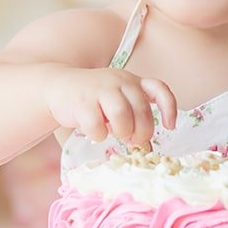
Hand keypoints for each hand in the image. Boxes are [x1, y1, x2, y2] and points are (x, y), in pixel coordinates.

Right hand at [45, 67, 178, 146]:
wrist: (57, 86)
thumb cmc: (92, 99)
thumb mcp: (116, 98)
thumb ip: (132, 114)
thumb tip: (145, 145)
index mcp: (131, 81)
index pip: (159, 89)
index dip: (169, 108)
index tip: (169, 126)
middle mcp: (119, 81)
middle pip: (142, 110)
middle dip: (141, 132)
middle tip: (133, 140)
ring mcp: (100, 89)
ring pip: (122, 116)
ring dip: (122, 132)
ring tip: (114, 134)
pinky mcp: (82, 101)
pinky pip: (97, 126)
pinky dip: (98, 135)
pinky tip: (94, 131)